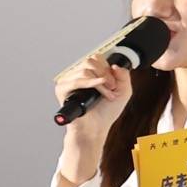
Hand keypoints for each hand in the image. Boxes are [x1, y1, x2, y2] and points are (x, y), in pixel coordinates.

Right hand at [53, 59, 131, 178]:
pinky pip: (75, 80)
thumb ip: (124, 75)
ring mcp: (69, 82)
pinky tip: (99, 86)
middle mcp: (77, 76)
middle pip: (90, 61)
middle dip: (105, 74)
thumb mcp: (123, 91)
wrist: (97, 128)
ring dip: (101, 82)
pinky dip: (90, 82)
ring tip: (107, 95)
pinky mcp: (62, 91)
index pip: (95, 58)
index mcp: (89, 74)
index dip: (108, 68)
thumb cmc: (106, 112)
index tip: (114, 82)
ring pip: (85, 70)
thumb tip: (114, 65)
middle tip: (112, 88)